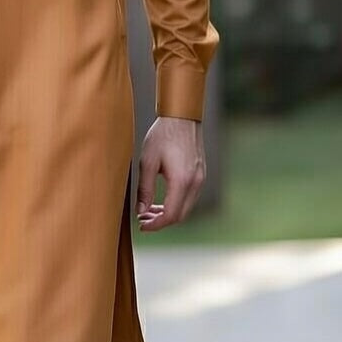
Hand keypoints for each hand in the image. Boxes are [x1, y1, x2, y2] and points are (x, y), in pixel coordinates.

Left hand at [135, 115, 204, 231]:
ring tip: (148, 210)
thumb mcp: (147, 162)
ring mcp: (200, 179)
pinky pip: (189, 197)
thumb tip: (141, 211)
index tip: (141, 224)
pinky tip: (161, 199)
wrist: (181, 117)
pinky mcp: (200, 175)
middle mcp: (195, 183)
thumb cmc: (162, 136)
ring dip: (168, 213)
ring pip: (186, 207)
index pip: (171, 215)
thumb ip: (145, 189)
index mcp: (182, 181)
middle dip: (161, 221)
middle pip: (180, 215)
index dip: (156, 224)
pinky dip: (176, 203)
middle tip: (142, 219)